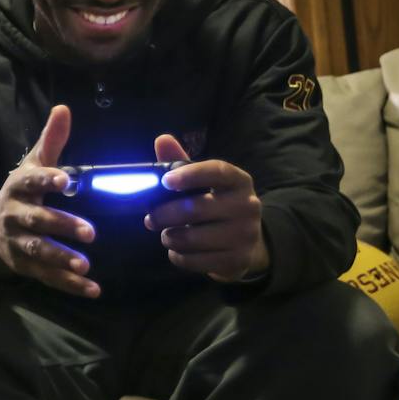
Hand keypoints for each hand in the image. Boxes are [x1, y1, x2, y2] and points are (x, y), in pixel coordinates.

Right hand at [0, 105, 98, 297]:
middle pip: (37, 220)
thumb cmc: (20, 194)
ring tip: (86, 265)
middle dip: (62, 226)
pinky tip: (93, 289)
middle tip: (91, 232)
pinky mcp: (24, 266)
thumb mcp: (30, 167)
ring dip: (62, 259)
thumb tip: (63, 109)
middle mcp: (14, 215)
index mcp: (18, 187)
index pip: (31, 182)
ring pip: (39, 251)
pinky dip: (69, 285)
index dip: (47, 181)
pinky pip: (46, 277)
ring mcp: (17, 243)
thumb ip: (50, 142)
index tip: (66, 180)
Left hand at [146, 134, 268, 282]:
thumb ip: (181, 162)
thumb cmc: (217, 205)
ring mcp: (246, 234)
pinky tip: (177, 250)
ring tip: (166, 234)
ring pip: (192, 238)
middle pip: (196, 209)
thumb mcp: (204, 183)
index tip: (165, 181)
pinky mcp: (238, 260)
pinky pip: (195, 260)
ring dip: (169, 237)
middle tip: (150, 218)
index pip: (217, 171)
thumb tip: (162, 139)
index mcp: (239, 181)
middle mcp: (248, 205)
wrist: (247, 242)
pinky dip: (178, 256)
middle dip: (164, 214)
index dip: (190, 175)